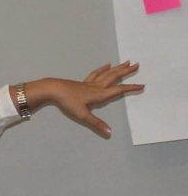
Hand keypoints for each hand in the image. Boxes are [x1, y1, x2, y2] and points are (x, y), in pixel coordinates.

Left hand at [24, 61, 143, 137]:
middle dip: (126, 71)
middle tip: (136, 65)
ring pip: (106, 73)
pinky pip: (96, 73)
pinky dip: (102, 69)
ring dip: (117, 68)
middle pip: (114, 77)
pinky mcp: (82, 82)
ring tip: (125, 62)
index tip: (142, 85)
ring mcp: (89, 83)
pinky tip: (106, 66)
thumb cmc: (67, 101)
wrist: (53, 89)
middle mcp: (96, 86)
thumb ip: (97, 124)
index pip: (119, 90)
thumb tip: (110, 133)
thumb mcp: (83, 115)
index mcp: (99, 94)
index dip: (131, 88)